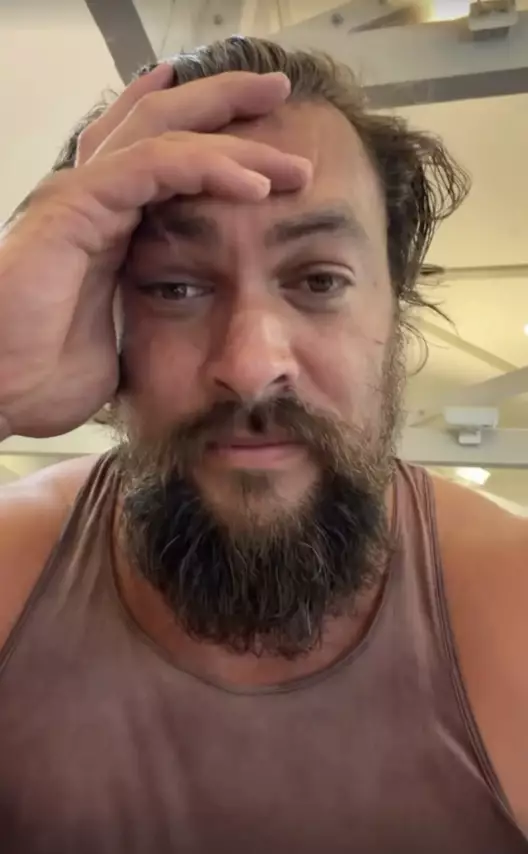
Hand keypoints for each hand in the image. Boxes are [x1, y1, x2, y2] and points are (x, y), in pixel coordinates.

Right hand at [0, 67, 310, 438]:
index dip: (214, 139)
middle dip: (224, 102)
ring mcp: (81, 196)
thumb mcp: (126, 333)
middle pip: (163, 123)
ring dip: (231, 131)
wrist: (1, 393)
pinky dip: (206, 167)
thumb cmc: (48, 371)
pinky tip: (254, 184)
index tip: (271, 149)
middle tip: (278, 92)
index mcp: (108, 222)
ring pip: (164, 133)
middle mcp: (93, 197)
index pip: (163, 156)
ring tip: (291, 151)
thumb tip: (199, 316)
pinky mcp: (74, 208)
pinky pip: (151, 167)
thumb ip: (157, 305)